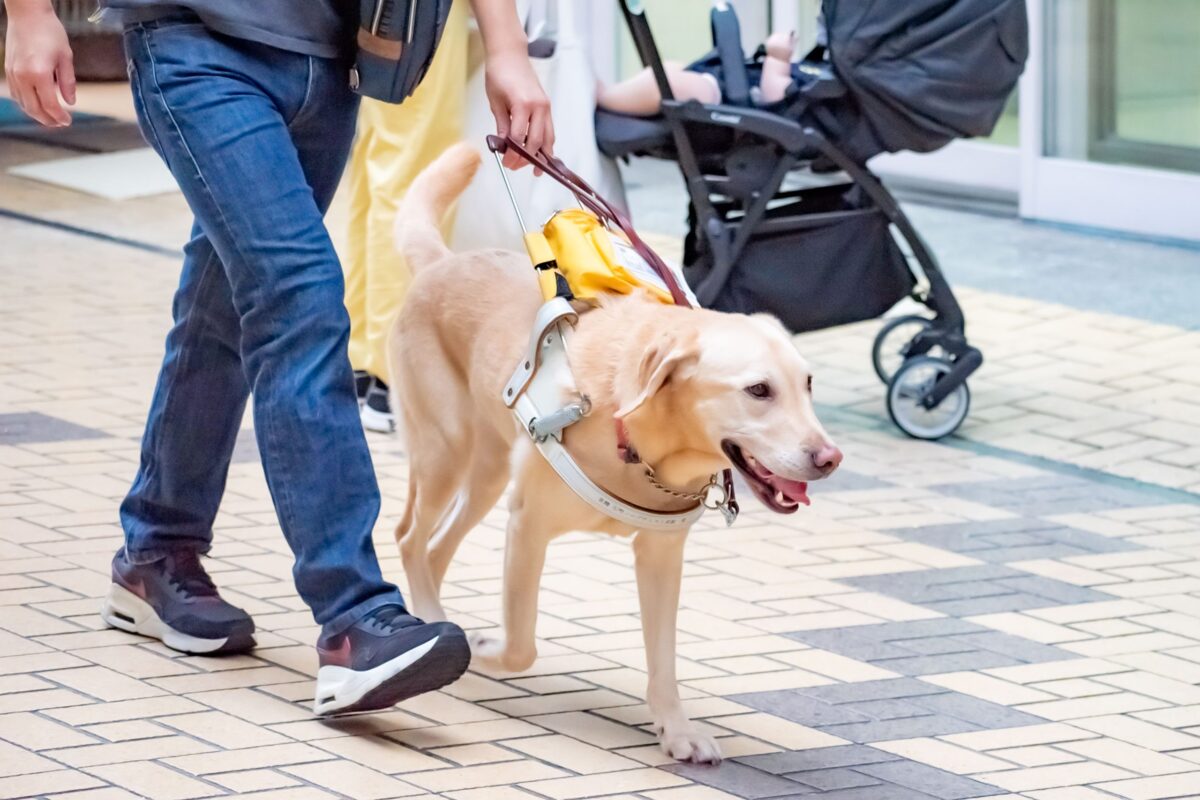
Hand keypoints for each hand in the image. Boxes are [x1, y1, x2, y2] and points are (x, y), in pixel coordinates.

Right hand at [4, 4, 75, 126]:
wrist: (27, 14)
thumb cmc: (49, 31)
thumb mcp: (65, 57)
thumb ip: (68, 82)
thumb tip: (71, 102)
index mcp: (40, 74)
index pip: (50, 105)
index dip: (59, 117)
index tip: (68, 121)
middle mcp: (23, 76)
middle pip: (34, 109)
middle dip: (48, 120)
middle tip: (60, 123)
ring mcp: (13, 73)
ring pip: (22, 103)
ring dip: (36, 113)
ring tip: (50, 117)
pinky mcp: (8, 69)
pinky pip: (16, 93)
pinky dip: (26, 102)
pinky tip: (36, 104)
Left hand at [484, 47, 553, 170]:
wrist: (510, 55)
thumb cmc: (499, 74)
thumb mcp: (495, 102)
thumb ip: (502, 126)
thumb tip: (504, 146)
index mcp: (523, 104)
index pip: (520, 138)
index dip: (513, 154)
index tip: (506, 163)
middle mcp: (539, 106)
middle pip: (536, 141)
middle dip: (526, 158)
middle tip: (514, 167)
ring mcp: (546, 107)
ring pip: (548, 138)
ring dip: (541, 155)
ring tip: (534, 169)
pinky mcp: (547, 107)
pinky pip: (549, 130)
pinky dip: (546, 144)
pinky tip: (541, 154)